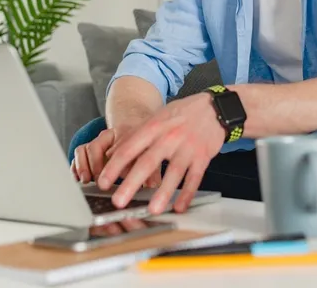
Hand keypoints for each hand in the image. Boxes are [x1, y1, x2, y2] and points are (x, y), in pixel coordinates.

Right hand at [71, 126, 161, 188]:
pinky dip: (76, 166)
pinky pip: (78, 155)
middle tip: (99, 182)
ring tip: (86, 180)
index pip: (117, 147)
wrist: (132, 128)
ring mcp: (95, 143)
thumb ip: (153, 169)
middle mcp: (106, 137)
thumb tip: (154, 186)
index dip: (116, 163)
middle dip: (96, 166)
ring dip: (83, 166)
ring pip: (84, 149)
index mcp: (122, 134)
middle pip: (96, 147)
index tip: (118, 176)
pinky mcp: (87, 151)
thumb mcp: (150, 154)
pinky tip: (78, 179)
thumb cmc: (142, 144)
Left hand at [97, 92, 225, 214]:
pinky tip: (180, 207)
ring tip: (152, 210)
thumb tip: (113, 154)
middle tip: (118, 201)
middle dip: (131, 183)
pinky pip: (194, 178)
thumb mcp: (156, 118)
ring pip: (174, 172)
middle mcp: (169, 137)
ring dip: (163, 193)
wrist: (213, 107)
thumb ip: (135, 136)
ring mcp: (187, 147)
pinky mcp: (203, 156)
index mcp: (153, 127)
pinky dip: (187, 194)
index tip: (103, 182)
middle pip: (148, 162)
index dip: (114, 166)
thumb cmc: (181, 114)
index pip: (129, 148)